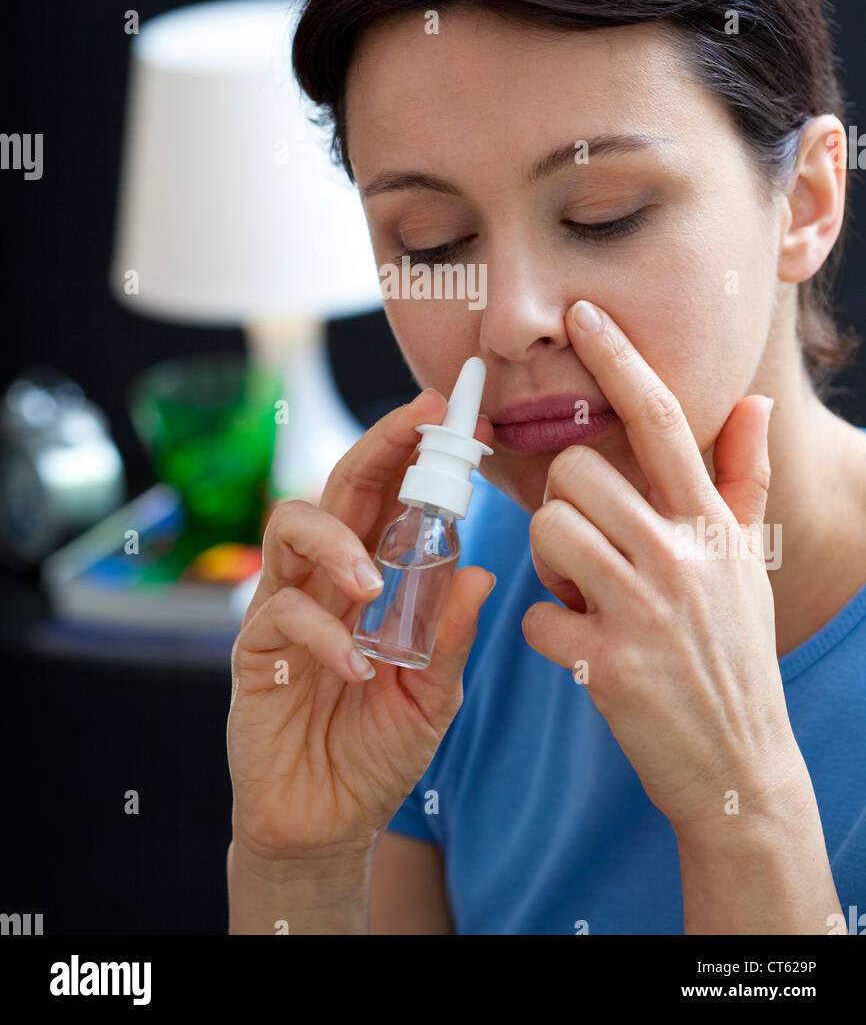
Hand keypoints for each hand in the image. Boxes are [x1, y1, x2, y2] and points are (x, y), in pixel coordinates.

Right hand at [227, 389, 495, 863]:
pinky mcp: (254, 652)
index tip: (456, 419)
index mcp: (372, 577)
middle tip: (418, 424)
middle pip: (340, 486)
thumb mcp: (433, 694)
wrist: (327, 825)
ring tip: (371, 586)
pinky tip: (356, 671)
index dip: (415, 451)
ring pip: (291, 526)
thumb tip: (482, 571)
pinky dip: (323, 635)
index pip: (389, 495)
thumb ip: (450, 635)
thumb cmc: (378, 749)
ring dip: (335, 541)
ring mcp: (286, 608)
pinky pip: (280, 615)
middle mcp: (326, 579)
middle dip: (379, 446)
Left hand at [522, 299, 806, 836]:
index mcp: (711, 525)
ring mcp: (646, 611)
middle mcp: (682, 556)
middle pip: (577, 472)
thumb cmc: (732, 651)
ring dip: (551, 565)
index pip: (665, 421)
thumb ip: (742, 479)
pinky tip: (582, 649)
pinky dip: (546, 633)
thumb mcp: (747, 562)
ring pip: (550, 531)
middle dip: (565, 506)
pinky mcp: (608, 665)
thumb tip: (752, 402)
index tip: (585, 314)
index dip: (621, 360)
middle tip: (590, 551)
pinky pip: (535, 615)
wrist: (738, 765)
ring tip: (586, 596)